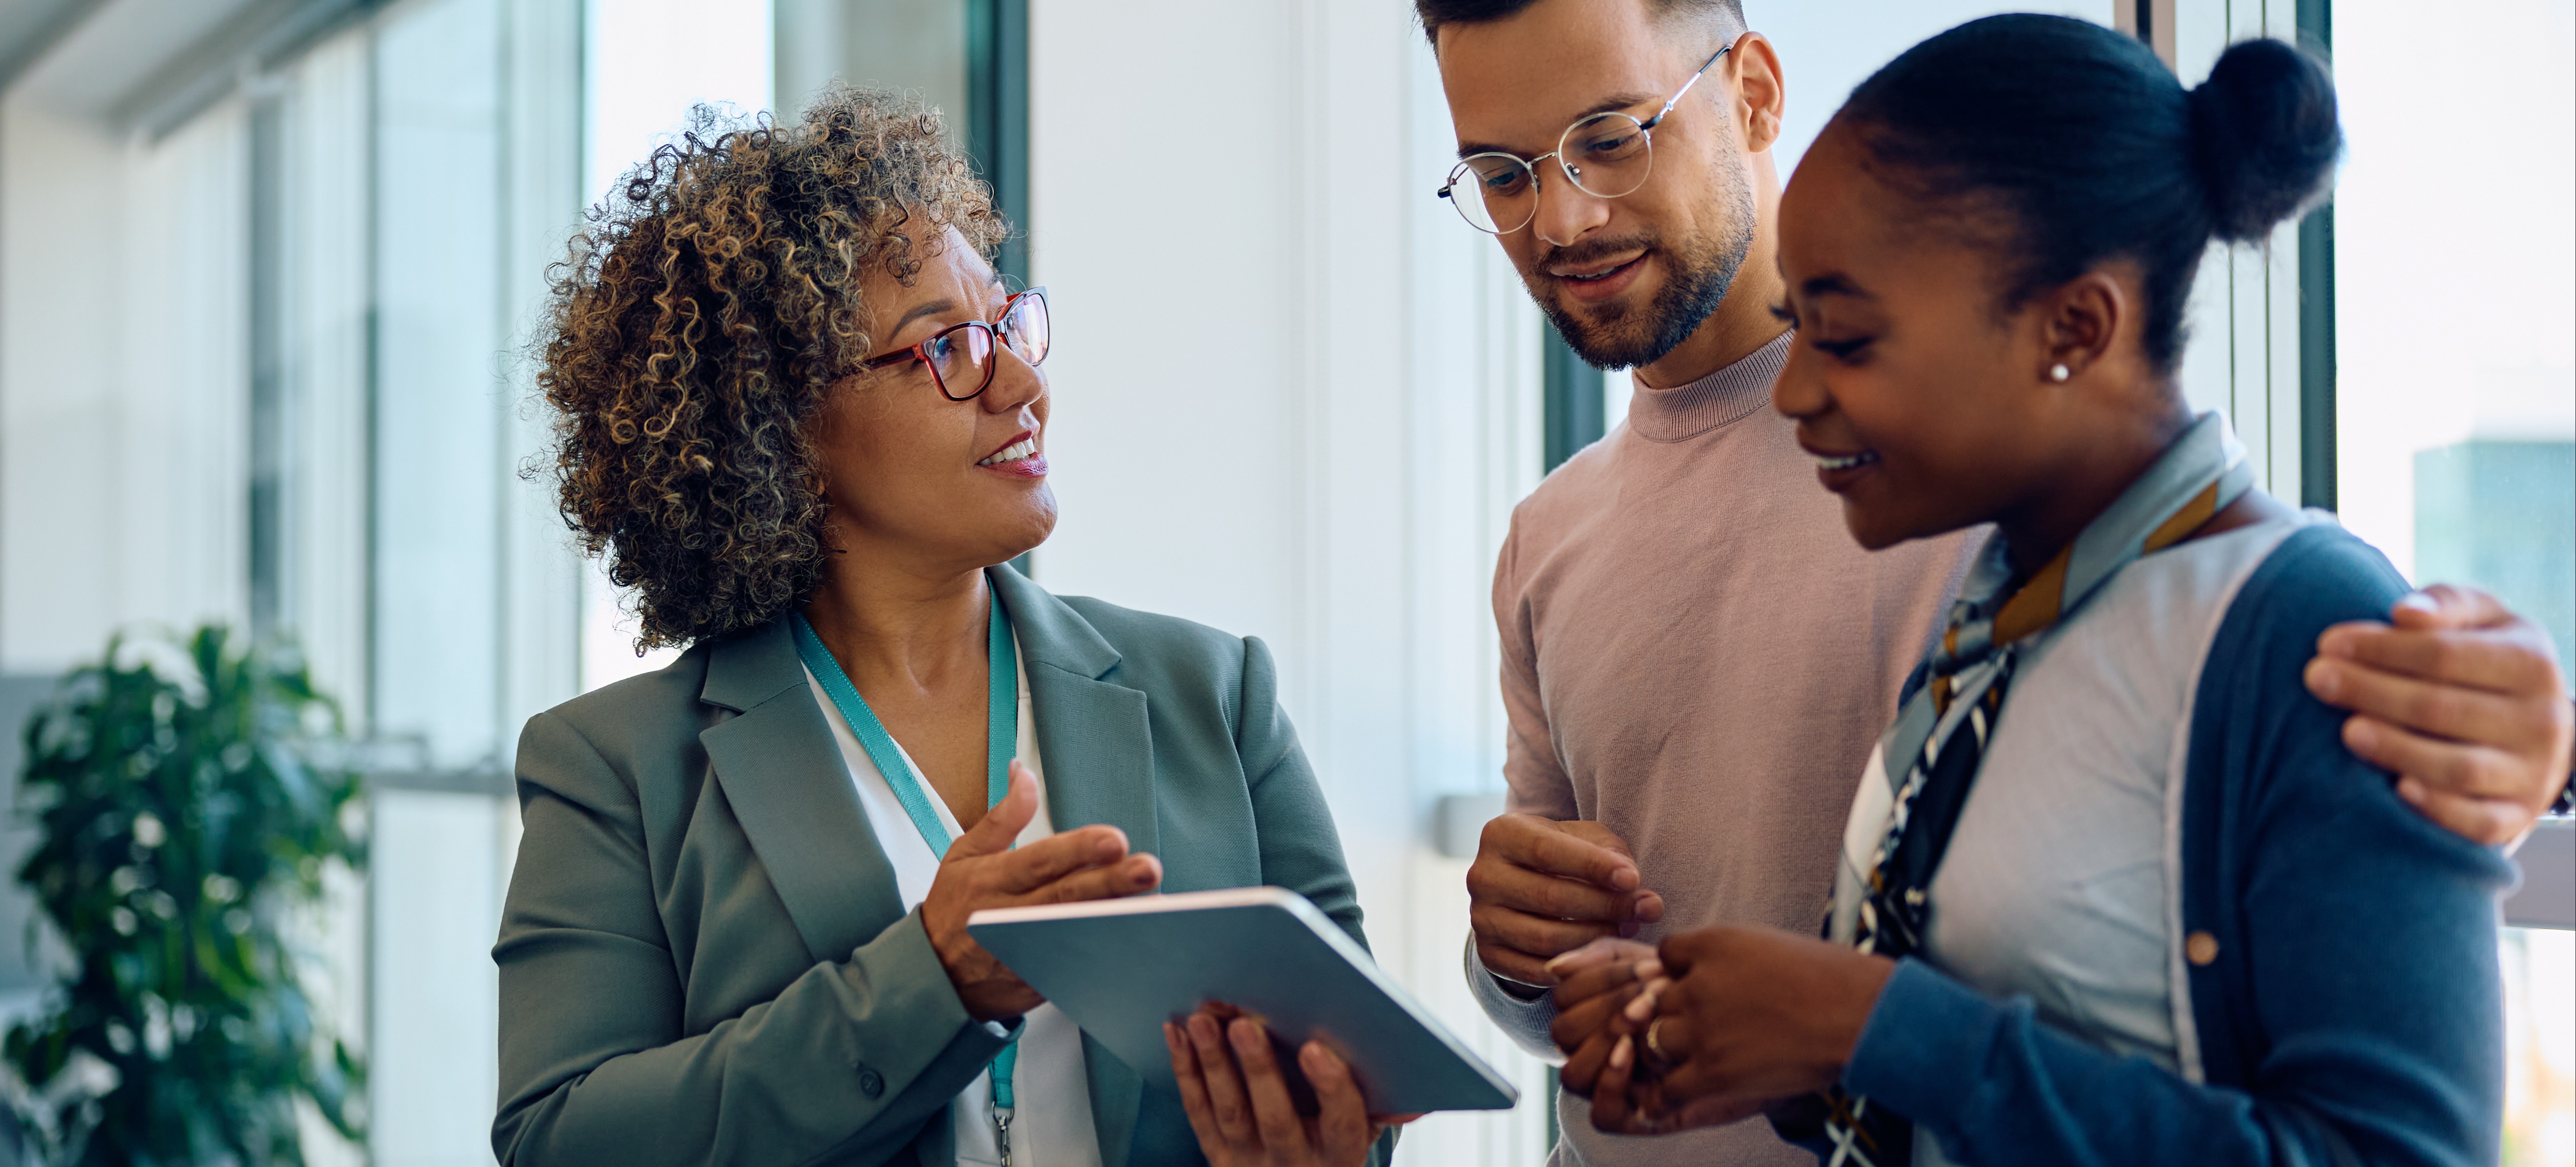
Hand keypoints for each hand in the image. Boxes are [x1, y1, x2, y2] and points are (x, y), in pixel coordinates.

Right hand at [920, 762, 1163, 1020]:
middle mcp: (1008, 916)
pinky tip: (1139, 942)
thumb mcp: (965, 855)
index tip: (1114, 840)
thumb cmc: (953, 907)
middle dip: (1110, 884)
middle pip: (1066, 898)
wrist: (934, 976)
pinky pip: (1075, 969)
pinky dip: (1106, 956)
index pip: (1040, 861)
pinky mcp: (1036, 983)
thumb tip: (1024, 773)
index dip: (1077, 850)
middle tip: (1149, 868)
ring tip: (1156, 908)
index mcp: (992, 879)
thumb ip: (1003, 817)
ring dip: (1116, 921)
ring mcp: (1023, 955)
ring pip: (1075, 936)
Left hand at [1165, 1006, 1418, 1165]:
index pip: (1342, 1124)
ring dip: (1212, 1064)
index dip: (1331, 1087)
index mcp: (1340, 1156)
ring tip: (1201, 1020)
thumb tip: (1416, 1099)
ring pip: (1229, 1113)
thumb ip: (1383, 1110)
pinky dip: (1185, 1072)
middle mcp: (1293, 1164)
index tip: (1315, 1048)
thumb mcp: (1363, 1135)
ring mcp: (1249, 1163)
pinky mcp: (1216, 1155)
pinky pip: (1198, 1113)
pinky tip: (1177, 1034)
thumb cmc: (1331, 1147)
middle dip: (1258, 1069)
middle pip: (1275, 1118)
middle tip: (1244, 1023)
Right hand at [1467, 814, 1664, 985]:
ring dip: (1596, 937)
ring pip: (1546, 938)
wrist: (1521, 886)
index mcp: (1501, 834)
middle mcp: (1482, 876)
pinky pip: (1536, 969)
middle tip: (1646, 910)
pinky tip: (1602, 952)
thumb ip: (1615, 858)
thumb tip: (1643, 897)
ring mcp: (1481, 919)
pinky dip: (1575, 963)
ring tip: (1628, 929)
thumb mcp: (1586, 840)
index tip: (1634, 880)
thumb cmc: (1564, 855)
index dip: (1594, 867)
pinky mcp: (1488, 954)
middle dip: (1606, 906)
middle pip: (1550, 897)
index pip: (1548, 851)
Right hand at [1547, 938, 1761, 1134]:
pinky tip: (1634, 1055)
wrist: (1762, 1028)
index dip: (1599, 979)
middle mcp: (1598, 1047)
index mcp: (1597, 1009)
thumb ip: (1606, 957)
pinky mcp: (1641, 1115)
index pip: (1565, 995)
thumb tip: (1556, 967)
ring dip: (1603, 1045)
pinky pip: (1602, 1115)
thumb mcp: (1655, 962)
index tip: (1649, 969)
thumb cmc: (1707, 991)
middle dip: (1605, 1009)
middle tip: (1649, 999)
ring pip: (1574, 1074)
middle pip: (1564, 1032)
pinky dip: (1610, 1086)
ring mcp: (1617, 1082)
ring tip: (1640, 1026)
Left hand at [1632, 927, 1890, 1116]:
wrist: (1860, 1015)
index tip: (1701, 986)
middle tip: (1700, 1026)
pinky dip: (1666, 1096)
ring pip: (1654, 1040)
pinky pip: (1666, 1089)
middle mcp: (1698, 982)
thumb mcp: (1769, 944)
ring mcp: (1703, 1028)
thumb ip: (1728, 955)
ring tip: (1698, 1057)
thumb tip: (1706, 971)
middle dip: (1671, 1012)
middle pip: (1653, 999)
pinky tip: (1682, 1093)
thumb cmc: (1829, 977)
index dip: (1679, 972)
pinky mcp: (1714, 1072)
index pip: (1665, 954)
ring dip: (1671, 1051)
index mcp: (1713, 943)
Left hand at [2304, 584, 2574, 843]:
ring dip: (2396, 749)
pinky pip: (2478, 822)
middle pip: (2442, 708)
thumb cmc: (2485, 660)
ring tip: (2346, 731)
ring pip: (2458, 768)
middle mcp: (2542, 720)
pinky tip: (2397, 789)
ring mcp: (2533, 773)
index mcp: (2531, 662)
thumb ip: (2446, 605)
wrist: (2534, 726)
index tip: (2327, 643)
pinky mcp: (2518, 817)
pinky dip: (2438, 808)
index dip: (2381, 649)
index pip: (2445, 654)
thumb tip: (2405, 613)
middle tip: (2316, 679)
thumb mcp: (2481, 621)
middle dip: (2371, 692)